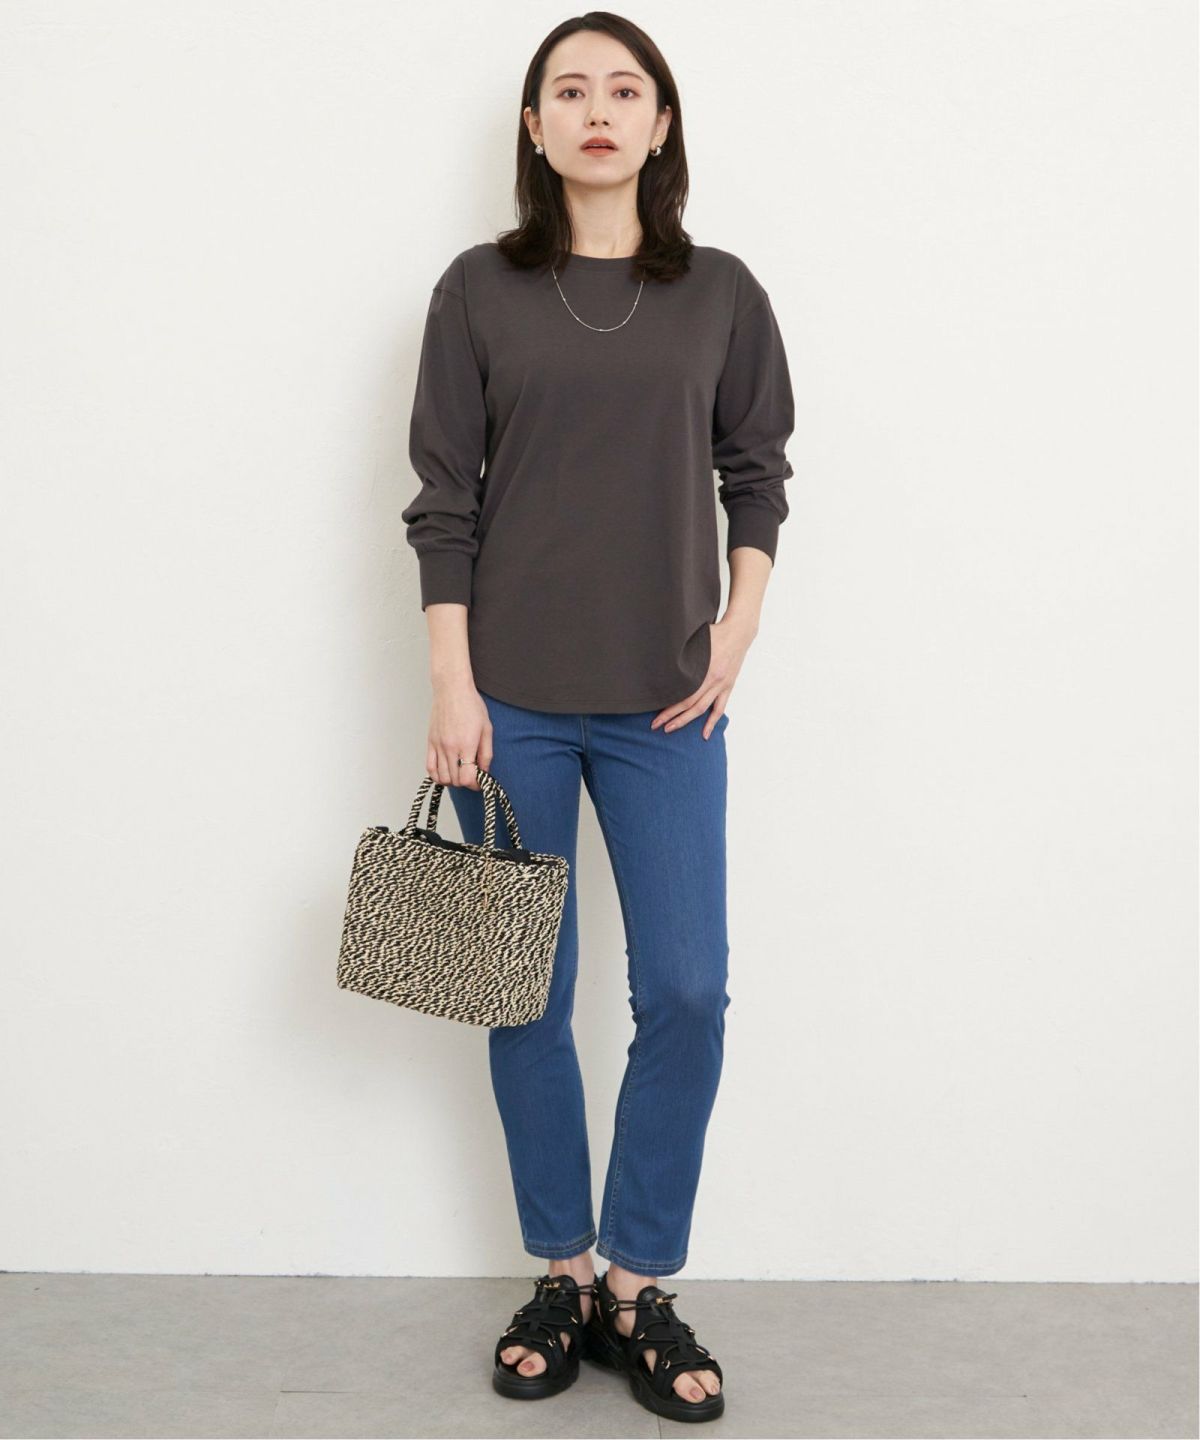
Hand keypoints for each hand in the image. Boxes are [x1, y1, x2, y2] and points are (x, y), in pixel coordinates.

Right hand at [427, 680, 492, 789]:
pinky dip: (437, 776)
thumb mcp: (486, 729)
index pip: (467, 778)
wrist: (452, 690)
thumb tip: (485, 771)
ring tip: (460, 773)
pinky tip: (446, 772)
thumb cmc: (471, 705)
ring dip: (452, 781)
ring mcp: (438, 746)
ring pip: (442, 777)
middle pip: (455, 780)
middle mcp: (450, 748)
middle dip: (466, 783)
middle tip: (473, 776)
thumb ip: (486, 753)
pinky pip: (430, 768)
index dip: (476, 784)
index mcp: (467, 745)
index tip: (481, 781)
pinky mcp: (430, 743)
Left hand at [651, 614, 757, 738]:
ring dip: (687, 721)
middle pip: (691, 706)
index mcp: (705, 670)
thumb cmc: (715, 633)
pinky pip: (720, 708)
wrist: (739, 632)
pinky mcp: (728, 686)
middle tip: (657, 726)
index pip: (684, 696)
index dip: (669, 709)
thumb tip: (661, 662)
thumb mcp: (695, 640)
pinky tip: (705, 734)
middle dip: (673, 718)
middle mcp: (714, 681)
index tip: (656, 716)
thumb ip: (681, 654)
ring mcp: (722, 685)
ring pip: (704, 709)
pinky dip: (712, 722)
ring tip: (672, 729)